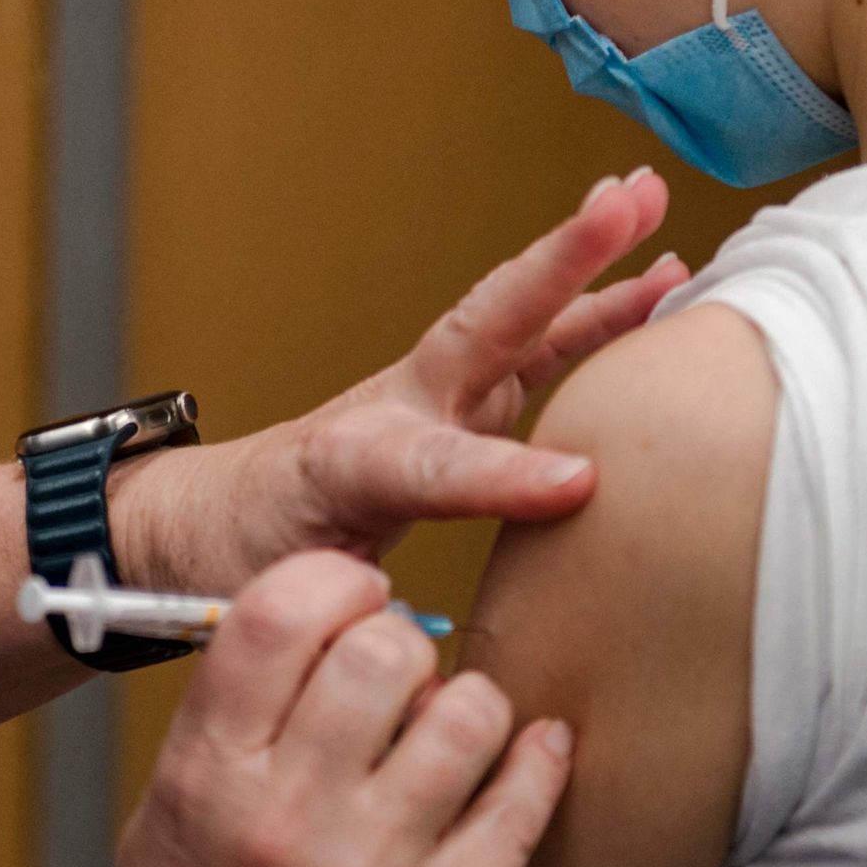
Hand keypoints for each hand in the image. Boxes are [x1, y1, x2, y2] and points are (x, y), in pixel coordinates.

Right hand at [105, 554, 573, 866]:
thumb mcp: (165, 815)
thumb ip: (230, 718)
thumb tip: (323, 618)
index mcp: (208, 775)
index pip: (276, 613)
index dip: (333, 582)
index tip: (357, 599)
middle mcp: (288, 817)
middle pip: (381, 652)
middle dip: (405, 644)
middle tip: (404, 680)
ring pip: (467, 717)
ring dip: (470, 707)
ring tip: (454, 732)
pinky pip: (520, 809)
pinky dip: (538, 763)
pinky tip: (534, 752)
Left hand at [121, 170, 685, 595]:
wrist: (206, 522)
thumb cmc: (247, 561)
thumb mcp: (283, 595)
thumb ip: (347, 605)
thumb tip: (424, 665)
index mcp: (350, 464)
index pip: (432, 463)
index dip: (500, 473)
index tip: (581, 483)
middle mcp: (400, 411)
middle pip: (484, 328)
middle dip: (556, 265)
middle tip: (626, 201)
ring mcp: (434, 398)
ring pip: (519, 323)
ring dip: (589, 266)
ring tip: (653, 206)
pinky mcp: (461, 404)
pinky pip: (539, 349)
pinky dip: (598, 314)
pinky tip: (659, 283)